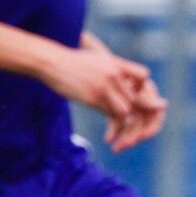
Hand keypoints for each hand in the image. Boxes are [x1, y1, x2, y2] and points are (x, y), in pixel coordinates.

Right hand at [45, 44, 163, 152]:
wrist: (52, 62)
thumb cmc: (71, 62)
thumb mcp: (95, 60)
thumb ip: (109, 69)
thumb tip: (116, 78)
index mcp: (115, 64)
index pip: (143, 75)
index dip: (142, 87)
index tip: (134, 94)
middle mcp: (113, 75)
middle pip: (136, 97)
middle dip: (139, 112)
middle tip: (140, 126)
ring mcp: (104, 86)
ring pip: (126, 109)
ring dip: (126, 122)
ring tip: (122, 132)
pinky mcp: (93, 98)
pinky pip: (111, 116)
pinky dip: (114, 128)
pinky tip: (110, 136)